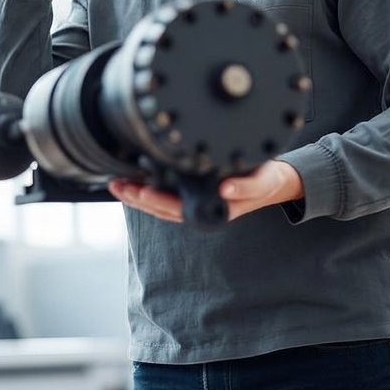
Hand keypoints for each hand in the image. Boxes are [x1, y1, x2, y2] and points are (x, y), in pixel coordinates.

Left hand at [108, 161, 303, 222]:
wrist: (274, 181)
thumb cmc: (266, 181)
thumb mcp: (262, 181)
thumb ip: (247, 187)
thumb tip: (226, 189)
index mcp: (213, 209)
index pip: (179, 209)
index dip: (157, 201)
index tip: (140, 192)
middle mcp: (200, 209)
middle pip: (161, 209)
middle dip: (137, 198)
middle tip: (117, 186)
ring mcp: (194, 203)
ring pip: (159, 204)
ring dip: (137, 195)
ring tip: (116, 184)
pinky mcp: (192, 193)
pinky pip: (165, 195)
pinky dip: (147, 189)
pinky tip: (131, 179)